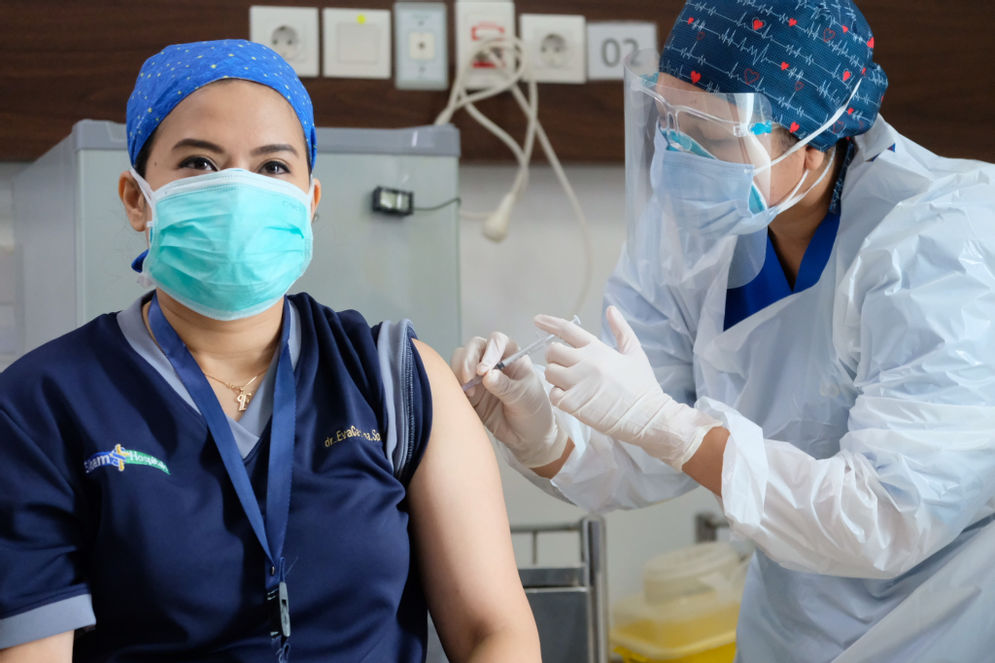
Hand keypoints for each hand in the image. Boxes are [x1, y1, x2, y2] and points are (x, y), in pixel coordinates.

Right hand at [450, 332, 567, 467]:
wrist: (528, 437)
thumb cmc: (534, 412)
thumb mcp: (525, 398)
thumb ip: (506, 386)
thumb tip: (487, 376)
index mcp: (512, 356)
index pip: (497, 341)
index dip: (489, 351)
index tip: (484, 370)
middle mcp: (494, 361)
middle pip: (474, 346)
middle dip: (469, 360)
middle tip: (470, 379)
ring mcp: (479, 376)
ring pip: (460, 360)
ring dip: (460, 371)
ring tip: (469, 391)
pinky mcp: (468, 391)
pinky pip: (454, 381)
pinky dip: (454, 385)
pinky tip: (464, 398)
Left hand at [535, 306, 719, 469]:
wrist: (648, 416)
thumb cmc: (643, 386)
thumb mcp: (635, 353)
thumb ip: (621, 330)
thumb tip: (611, 309)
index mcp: (598, 349)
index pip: (567, 330)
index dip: (549, 323)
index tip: (537, 320)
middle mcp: (585, 362)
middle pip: (552, 351)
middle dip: (554, 357)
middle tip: (565, 366)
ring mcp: (577, 383)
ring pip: (549, 372)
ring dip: (555, 377)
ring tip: (570, 384)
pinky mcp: (574, 403)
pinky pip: (553, 394)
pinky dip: (558, 396)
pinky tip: (571, 399)